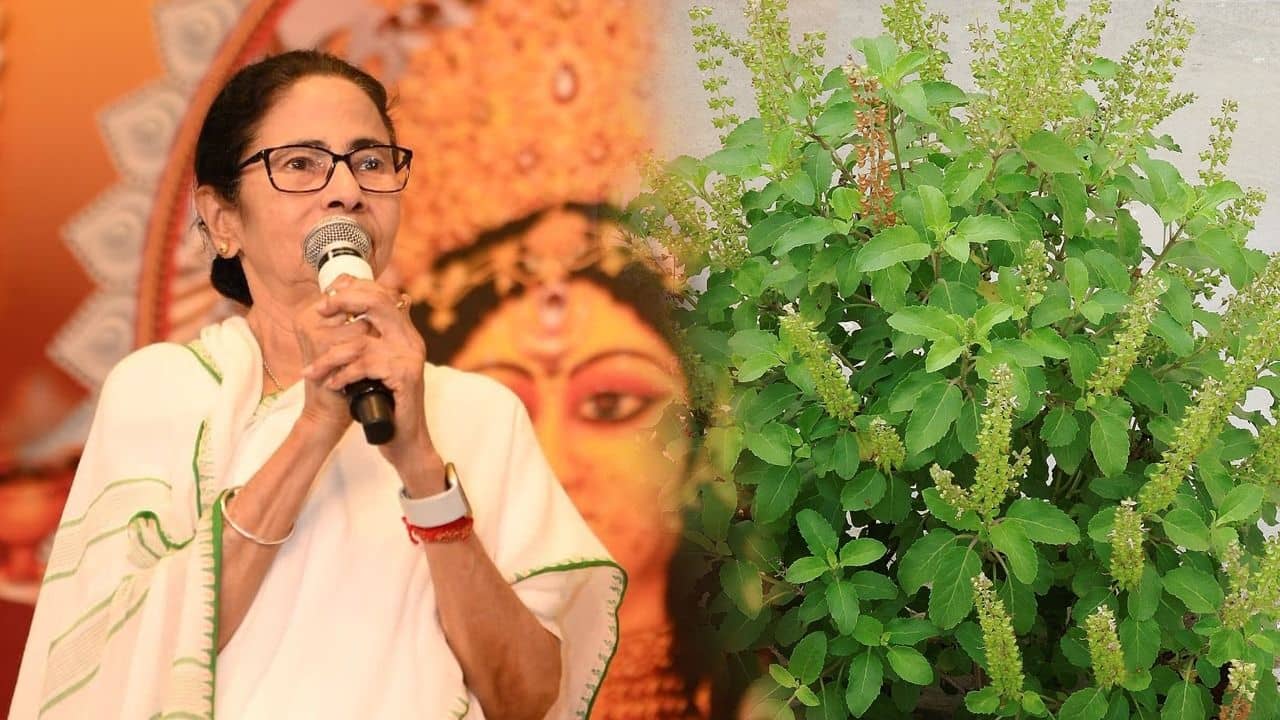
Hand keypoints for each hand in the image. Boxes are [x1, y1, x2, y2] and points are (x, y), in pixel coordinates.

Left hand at [302, 275, 444, 492]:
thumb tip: (336, 316)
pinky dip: (343, 375)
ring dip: (330, 357)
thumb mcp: (372, 368)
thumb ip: (364, 343)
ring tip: (313, 371)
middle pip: (379, 301)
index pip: (382, 294)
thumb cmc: (383, 404)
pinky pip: (366, 365)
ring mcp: (410, 356)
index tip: (326, 298)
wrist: (404, 439)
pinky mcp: (405, 375)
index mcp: (404, 333)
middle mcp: (411, 339)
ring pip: (362, 340)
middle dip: (344, 301)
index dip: (353, 288)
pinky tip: (332, 385)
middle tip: (321, 310)